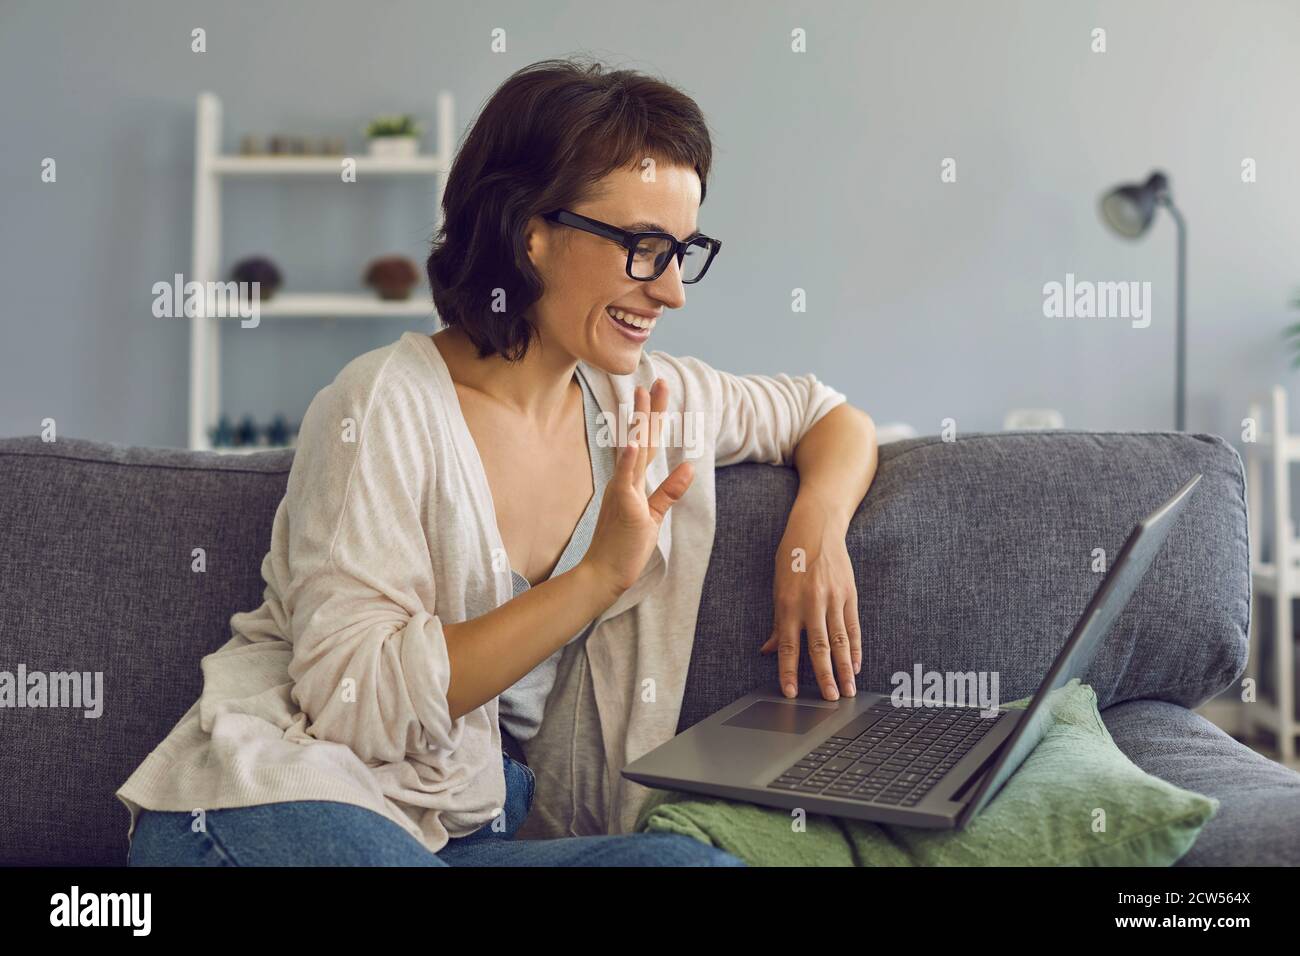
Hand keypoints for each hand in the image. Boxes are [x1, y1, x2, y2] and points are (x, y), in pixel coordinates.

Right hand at [580, 378, 693, 600]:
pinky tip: (634, 439)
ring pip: (634, 451)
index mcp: (633, 482)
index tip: (656, 393)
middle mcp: (626, 481)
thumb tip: (688, 466)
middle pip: (642, 439)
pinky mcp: (623, 505)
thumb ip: (670, 491)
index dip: (653, 419)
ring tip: (642, 396)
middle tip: (656, 381)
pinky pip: (626, 478)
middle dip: (650, 410)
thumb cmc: (625, 547)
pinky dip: (629, 458)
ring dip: (638, 424)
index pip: (647, 443)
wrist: (604, 573)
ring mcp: (623, 491)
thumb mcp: (653, 515)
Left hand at [760, 496, 861, 699]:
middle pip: (819, 647)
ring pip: (839, 641)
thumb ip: (777, 621)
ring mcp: (833, 599)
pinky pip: (853, 627)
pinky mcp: (849, 595)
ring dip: (843, 668)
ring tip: (848, 689)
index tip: (791, 693)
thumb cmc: (792, 557)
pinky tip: (855, 665)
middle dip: (824, 676)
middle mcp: (811, 603)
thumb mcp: (778, 586)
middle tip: (831, 699)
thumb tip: (770, 650)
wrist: (817, 528)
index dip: (789, 672)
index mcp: (788, 603)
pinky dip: (855, 648)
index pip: (788, 646)